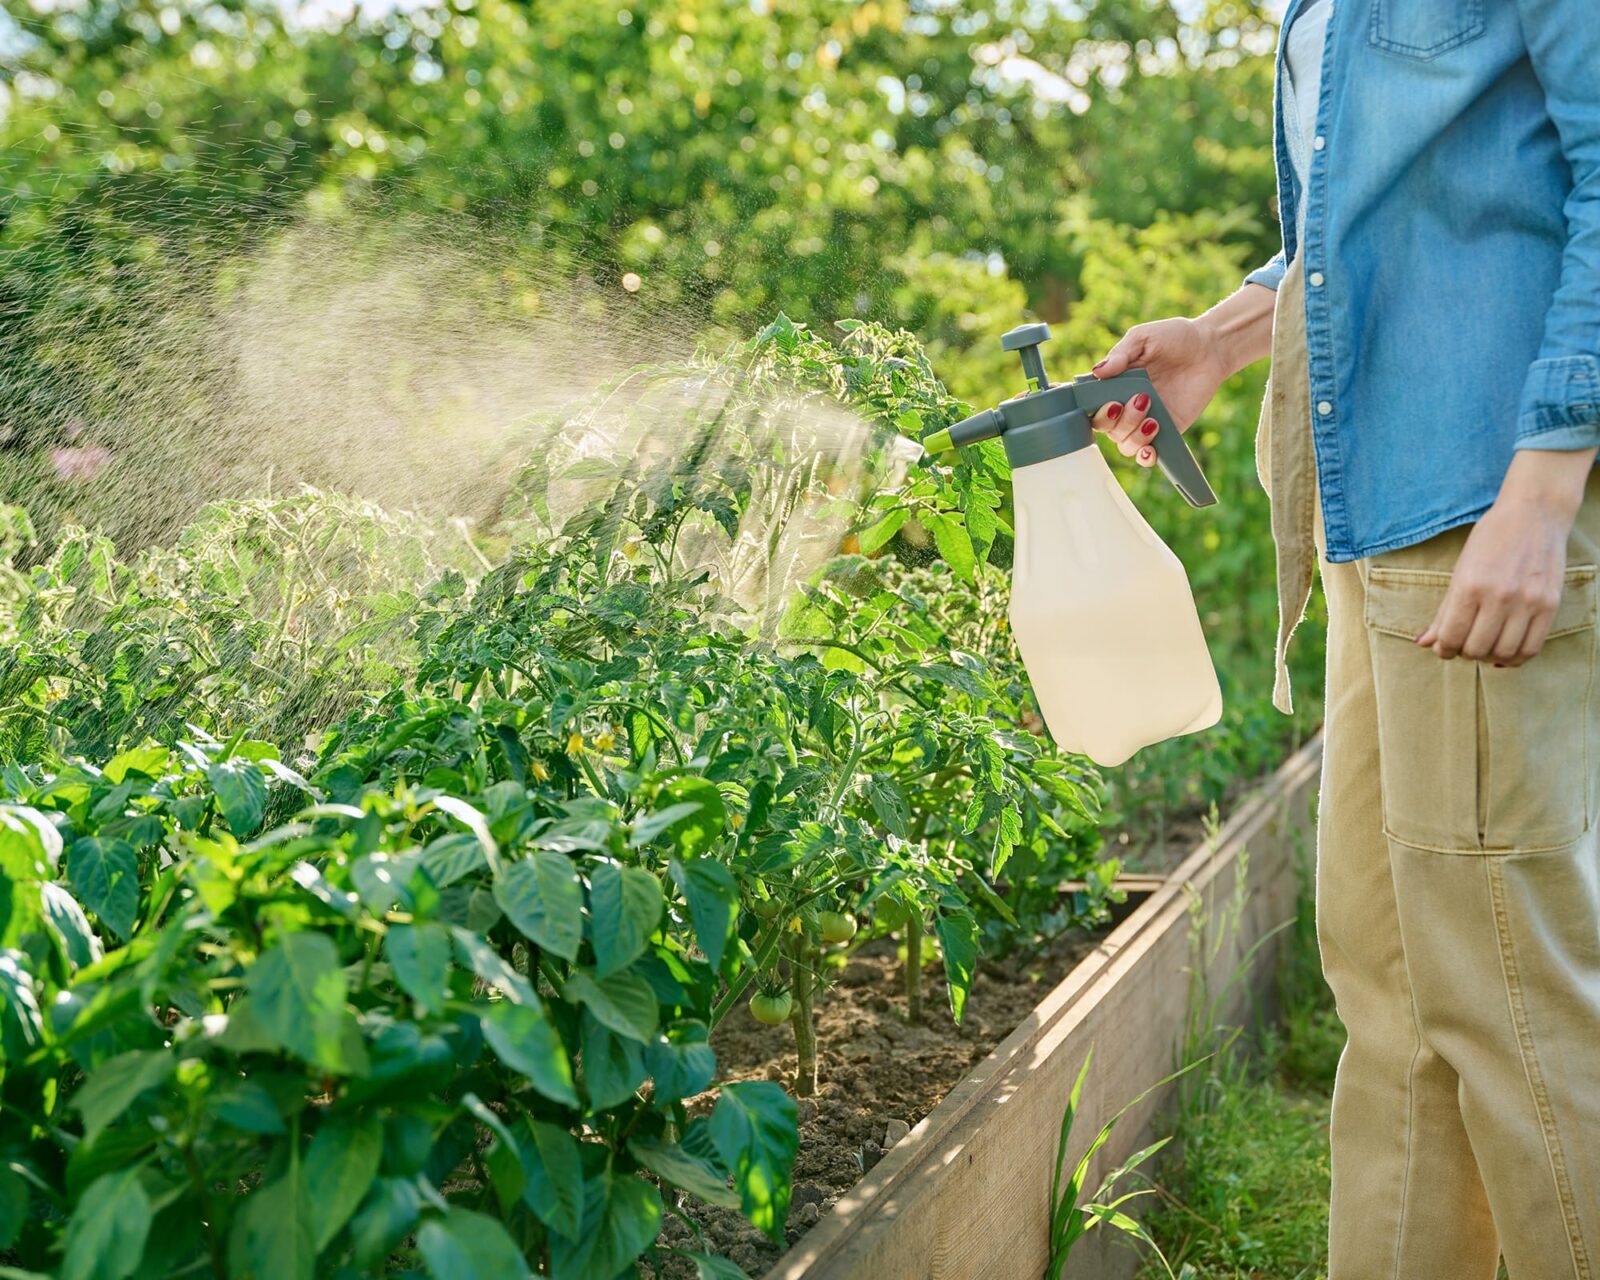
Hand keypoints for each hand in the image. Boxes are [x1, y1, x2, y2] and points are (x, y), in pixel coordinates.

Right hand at [1088, 283, 1274, 468]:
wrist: (1210, 347)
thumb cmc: (1175, 337)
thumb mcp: (1143, 337)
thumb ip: (1120, 354)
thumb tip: (1097, 372)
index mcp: (1114, 385)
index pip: (1092, 407)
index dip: (1094, 411)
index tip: (1110, 403)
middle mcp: (1125, 405)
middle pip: (1107, 429)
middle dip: (1120, 420)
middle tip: (1142, 399)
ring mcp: (1145, 420)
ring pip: (1125, 444)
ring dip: (1134, 435)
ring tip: (1153, 418)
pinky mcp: (1167, 430)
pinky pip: (1149, 454)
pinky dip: (1145, 457)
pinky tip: (1151, 449)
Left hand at [1417, 449, 1594, 664]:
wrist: (1534, 514)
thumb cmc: (1491, 539)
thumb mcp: (1460, 571)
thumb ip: (1443, 611)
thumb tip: (1423, 643)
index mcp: (1470, 586)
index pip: (1451, 637)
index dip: (1443, 649)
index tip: (1443, 647)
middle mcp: (1500, 597)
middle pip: (1476, 649)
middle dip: (1464, 653)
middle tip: (1464, 644)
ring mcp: (1528, 602)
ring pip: (1504, 653)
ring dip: (1489, 657)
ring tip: (1484, 645)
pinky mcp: (1550, 605)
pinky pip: (1531, 648)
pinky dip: (1515, 658)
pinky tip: (1505, 650)